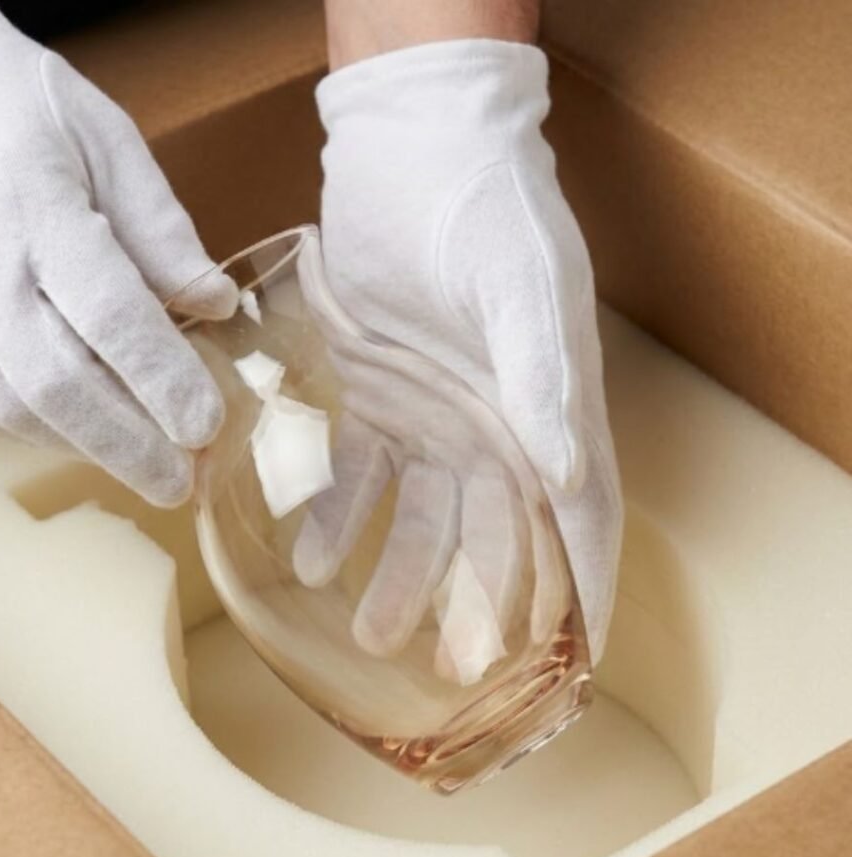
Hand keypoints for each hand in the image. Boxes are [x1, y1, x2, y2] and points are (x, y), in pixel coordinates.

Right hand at [0, 0, 235, 505]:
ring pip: (15, 408)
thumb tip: (216, 306)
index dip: (162, 379)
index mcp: (36, 209)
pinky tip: (83, 436)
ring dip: (87, 447)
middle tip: (181, 481)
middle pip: (58, 383)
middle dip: (128, 445)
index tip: (208, 426)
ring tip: (145, 464)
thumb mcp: (107, 139)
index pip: (110, 314)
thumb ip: (162, 230)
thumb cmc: (17, 113)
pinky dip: (38, 432)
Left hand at [311, 40, 622, 660]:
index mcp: (551, 411)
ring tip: (368, 627)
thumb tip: (567, 476)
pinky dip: (338, 514)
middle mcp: (496, 427)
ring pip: (421, 518)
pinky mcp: (373, 397)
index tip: (575, 662)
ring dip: (397, 574)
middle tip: (452, 667)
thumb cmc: (489, 208)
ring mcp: (432, 417)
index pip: (581, 518)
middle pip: (494, 537)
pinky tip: (314, 556)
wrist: (414, 149)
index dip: (581, 590)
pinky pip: (357, 473)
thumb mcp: (523, 286)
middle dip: (476, 604)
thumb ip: (542, 378)